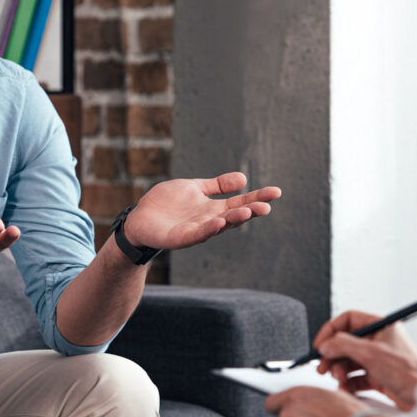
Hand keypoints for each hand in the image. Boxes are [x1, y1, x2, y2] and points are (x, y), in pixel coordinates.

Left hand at [123, 172, 281, 249]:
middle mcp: (208, 220)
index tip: (276, 192)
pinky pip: (196, 234)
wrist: (140, 218)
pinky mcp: (180, 238)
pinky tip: (218, 222)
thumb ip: (216, 185)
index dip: (257, 197)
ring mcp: (195, 230)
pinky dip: (208, 229)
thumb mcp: (194, 188)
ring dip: (233, 220)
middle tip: (267, 206)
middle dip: (250, 211)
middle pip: (234, 215)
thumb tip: (244, 178)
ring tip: (248, 212)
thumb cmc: (167, 204)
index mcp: (213, 208)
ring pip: (219, 226)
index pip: (240, 202)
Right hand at [314, 310, 416, 410]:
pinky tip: (346, 387)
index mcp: (380, 326)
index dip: (332, 330)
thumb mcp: (370, 353)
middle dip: (333, 354)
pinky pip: (356, 376)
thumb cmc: (409, 373)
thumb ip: (343, 345)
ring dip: (339, 370)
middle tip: (322, 365)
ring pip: (349, 360)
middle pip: (346, 342)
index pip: (349, 320)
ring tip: (337, 378)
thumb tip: (325, 344)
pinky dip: (348, 382)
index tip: (320, 344)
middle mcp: (379, 341)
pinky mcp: (379, 377)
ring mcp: (379, 360)